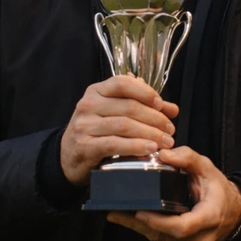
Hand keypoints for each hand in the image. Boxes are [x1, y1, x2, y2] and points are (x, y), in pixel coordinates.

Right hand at [60, 75, 177, 185]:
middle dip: (155, 118)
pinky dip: (136, 146)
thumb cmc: (96, 131)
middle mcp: (88, 104)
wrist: (68, 156)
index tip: (161, 104)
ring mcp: (85, 125)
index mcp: (96, 91)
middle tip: (170, 129)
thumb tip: (171, 108)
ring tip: (165, 141)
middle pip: (128, 106)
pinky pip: (115, 144)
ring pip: (124, 125)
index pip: (123, 83)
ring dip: (150, 133)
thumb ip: (141, 106)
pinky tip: (150, 149)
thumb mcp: (114, 113)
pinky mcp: (85, 146)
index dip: (145, 92)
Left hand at [107, 146, 240, 240]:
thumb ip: (187, 158)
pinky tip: (131, 220)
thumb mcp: (207, 168)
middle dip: (139, 224)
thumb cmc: (218, 189)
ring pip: (160, 240)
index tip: (140, 212)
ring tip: (117, 214)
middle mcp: (201, 237)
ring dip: (139, 228)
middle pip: (165, 235)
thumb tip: (163, 153)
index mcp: (209, 216)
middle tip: (116, 211)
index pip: (182, 227)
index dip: (158, 222)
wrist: (233, 211)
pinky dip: (147, 230)